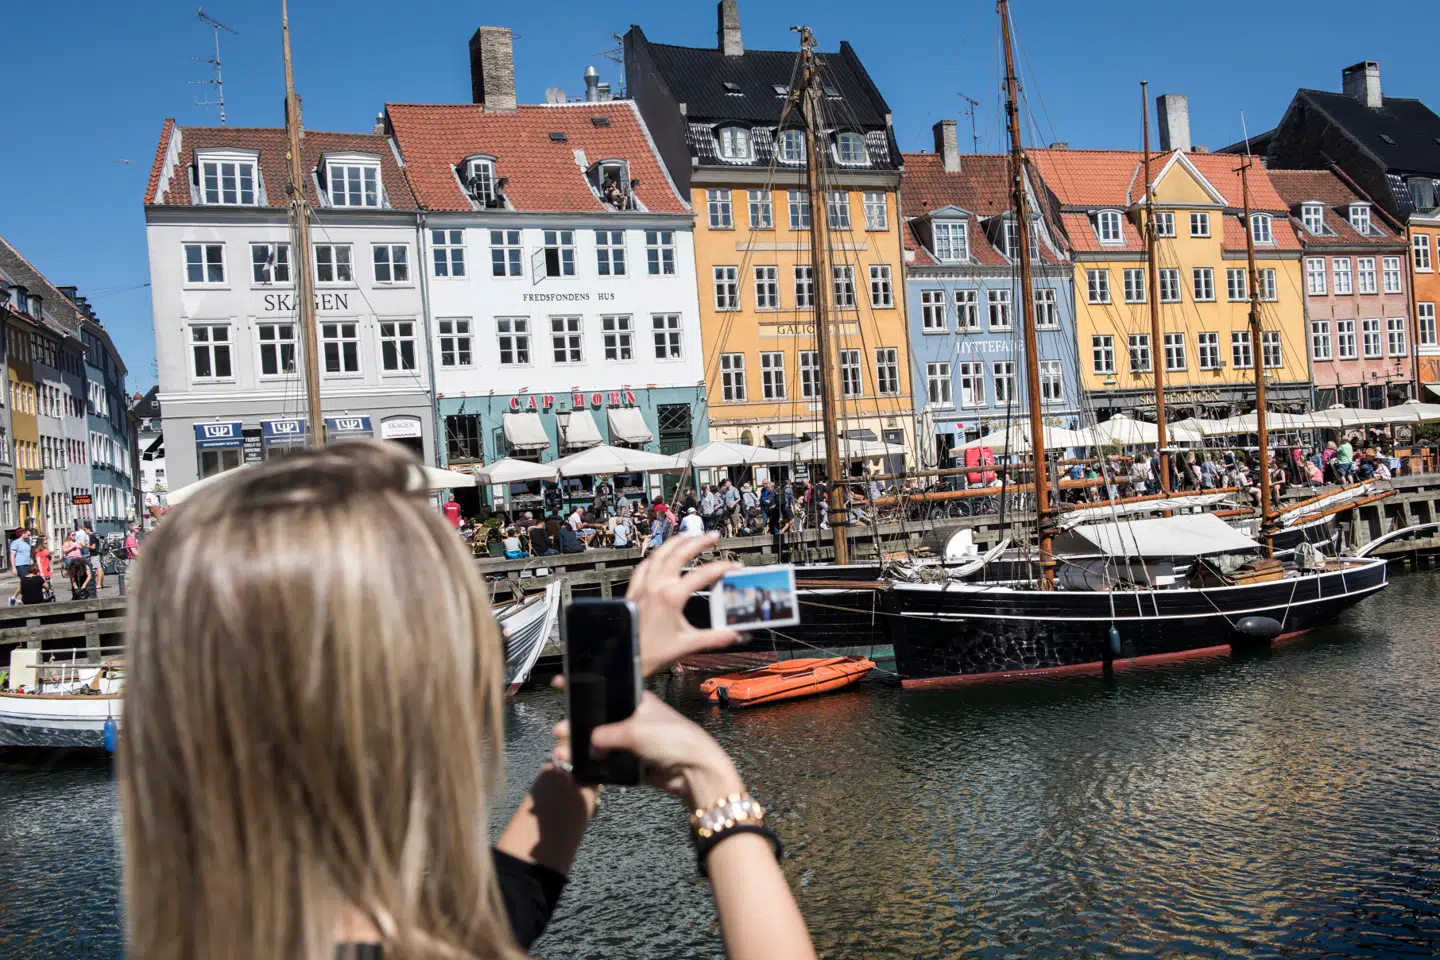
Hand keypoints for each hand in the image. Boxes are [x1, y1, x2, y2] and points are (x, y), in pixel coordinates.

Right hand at [553, 693, 742, 808]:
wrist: (694, 771)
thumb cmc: (672, 739)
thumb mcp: (635, 730)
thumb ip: (606, 735)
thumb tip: (587, 744)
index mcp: (636, 700)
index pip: (604, 690)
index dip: (583, 686)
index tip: (559, 683)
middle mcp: (632, 718)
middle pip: (598, 719)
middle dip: (577, 724)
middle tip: (558, 730)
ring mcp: (632, 741)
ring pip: (599, 743)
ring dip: (580, 747)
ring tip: (562, 752)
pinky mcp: (633, 763)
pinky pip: (608, 763)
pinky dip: (594, 765)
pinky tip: (576, 766)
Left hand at [625, 531, 740, 675]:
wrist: (625, 656)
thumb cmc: (650, 652)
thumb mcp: (687, 645)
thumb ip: (714, 638)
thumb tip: (734, 634)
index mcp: (671, 597)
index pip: (703, 574)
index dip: (722, 568)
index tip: (733, 567)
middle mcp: (656, 586)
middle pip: (680, 554)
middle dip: (699, 542)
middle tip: (712, 537)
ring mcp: (644, 586)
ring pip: (660, 554)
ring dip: (676, 543)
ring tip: (688, 536)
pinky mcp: (635, 591)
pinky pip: (644, 566)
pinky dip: (655, 557)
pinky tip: (659, 555)